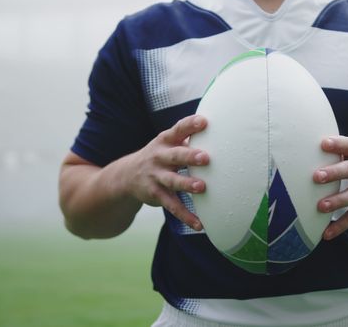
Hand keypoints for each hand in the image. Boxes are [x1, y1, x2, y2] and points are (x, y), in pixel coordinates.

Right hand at [123, 115, 209, 230]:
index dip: (190, 125)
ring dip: (186, 184)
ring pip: (172, 181)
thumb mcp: (168, 142)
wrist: (127, 176)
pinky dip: (185, 216)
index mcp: (166, 140)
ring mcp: (156, 176)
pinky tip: (199, 224)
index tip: (204, 122)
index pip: (178, 129)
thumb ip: (188, 137)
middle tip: (205, 158)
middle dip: (189, 156)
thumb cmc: (160, 155)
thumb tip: (220, 130)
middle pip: (175, 156)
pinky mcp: (156, 195)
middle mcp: (159, 157)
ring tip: (201, 187)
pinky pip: (172, 206)